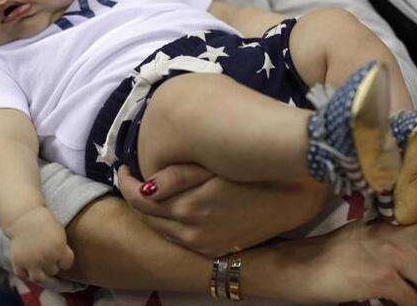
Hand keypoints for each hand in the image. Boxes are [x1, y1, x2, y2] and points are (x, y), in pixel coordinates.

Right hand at [8, 206, 74, 282]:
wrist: (25, 216)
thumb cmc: (45, 222)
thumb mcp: (60, 232)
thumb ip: (62, 248)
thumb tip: (62, 263)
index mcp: (59, 249)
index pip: (66, 264)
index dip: (64, 258)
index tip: (60, 252)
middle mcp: (46, 258)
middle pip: (53, 270)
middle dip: (51, 263)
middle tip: (47, 255)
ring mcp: (31, 262)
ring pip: (39, 278)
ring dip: (40, 272)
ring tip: (39, 264)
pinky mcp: (18, 262)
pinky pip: (22, 275)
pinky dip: (24, 271)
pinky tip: (27, 264)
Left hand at [118, 164, 329, 256]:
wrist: (293, 197)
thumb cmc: (253, 172)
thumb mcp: (213, 169)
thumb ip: (178, 177)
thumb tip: (145, 185)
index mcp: (188, 208)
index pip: (139, 200)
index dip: (125, 182)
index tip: (123, 167)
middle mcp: (191, 232)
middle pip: (147, 218)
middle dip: (133, 196)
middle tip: (130, 176)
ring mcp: (203, 244)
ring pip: (161, 230)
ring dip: (149, 211)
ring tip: (148, 190)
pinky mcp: (215, 249)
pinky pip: (179, 238)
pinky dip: (168, 223)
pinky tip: (171, 207)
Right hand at [268, 217, 416, 304]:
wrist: (301, 266)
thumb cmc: (335, 253)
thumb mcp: (369, 233)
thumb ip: (400, 234)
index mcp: (394, 220)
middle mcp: (397, 232)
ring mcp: (390, 254)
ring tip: (408, 294)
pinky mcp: (381, 278)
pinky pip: (414, 301)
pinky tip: (388, 300)